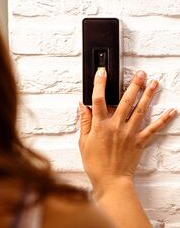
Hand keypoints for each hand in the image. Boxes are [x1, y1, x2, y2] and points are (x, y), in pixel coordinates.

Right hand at [79, 69, 176, 195]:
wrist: (111, 180)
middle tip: (140, 73)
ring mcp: (130, 133)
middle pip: (126, 100)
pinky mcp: (140, 141)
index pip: (99, 100)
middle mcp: (116, 126)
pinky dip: (163, 119)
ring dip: (148, 95)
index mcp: (100, 125)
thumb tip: (83, 106)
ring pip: (140, 110)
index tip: (102, 73)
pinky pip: (154, 128)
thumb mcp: (84, 142)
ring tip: (154, 83)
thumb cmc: (95, 163)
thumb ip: (85, 122)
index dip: (100, 84)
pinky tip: (171, 111)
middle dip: (133, 85)